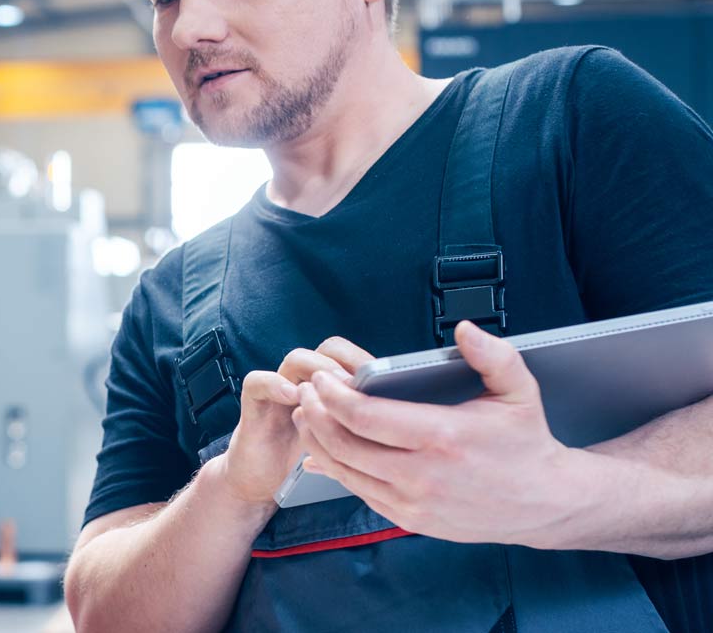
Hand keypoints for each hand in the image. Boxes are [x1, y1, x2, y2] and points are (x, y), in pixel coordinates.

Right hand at [217, 337, 375, 503]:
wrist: (264, 478)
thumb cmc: (309, 459)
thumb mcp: (345, 443)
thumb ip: (363, 426)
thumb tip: (401, 419)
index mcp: (329, 386)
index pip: (350, 355)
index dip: (367, 363)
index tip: (386, 381)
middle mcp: (305, 379)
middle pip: (327, 349)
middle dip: (347, 362)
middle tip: (361, 385)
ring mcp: (279, 388)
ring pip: (297, 358)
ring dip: (319, 371)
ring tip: (333, 393)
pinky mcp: (254, 402)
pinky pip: (259, 381)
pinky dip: (276, 384)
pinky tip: (293, 396)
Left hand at [293, 321, 578, 546]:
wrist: (545, 503)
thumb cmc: (526, 442)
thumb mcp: (519, 391)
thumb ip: (492, 355)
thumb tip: (465, 329)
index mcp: (442, 437)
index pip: (365, 416)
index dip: (333, 396)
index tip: (320, 378)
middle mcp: (422, 475)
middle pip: (344, 445)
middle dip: (316, 415)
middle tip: (305, 392)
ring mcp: (413, 503)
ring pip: (345, 472)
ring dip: (318, 442)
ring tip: (308, 415)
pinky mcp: (410, 521)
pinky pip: (360, 492)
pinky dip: (337, 469)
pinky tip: (325, 449)